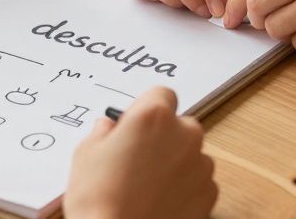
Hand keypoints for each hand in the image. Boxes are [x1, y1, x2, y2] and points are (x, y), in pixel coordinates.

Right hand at [64, 88, 215, 218]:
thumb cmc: (99, 199)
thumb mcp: (86, 154)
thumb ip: (104, 132)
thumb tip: (110, 128)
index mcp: (154, 116)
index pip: (161, 94)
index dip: (146, 109)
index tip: (134, 126)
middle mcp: (185, 134)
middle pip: (179, 124)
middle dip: (162, 137)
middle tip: (137, 159)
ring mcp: (201, 164)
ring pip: (189, 154)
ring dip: (174, 163)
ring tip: (146, 186)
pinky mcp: (209, 193)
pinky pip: (198, 180)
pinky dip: (184, 187)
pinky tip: (160, 201)